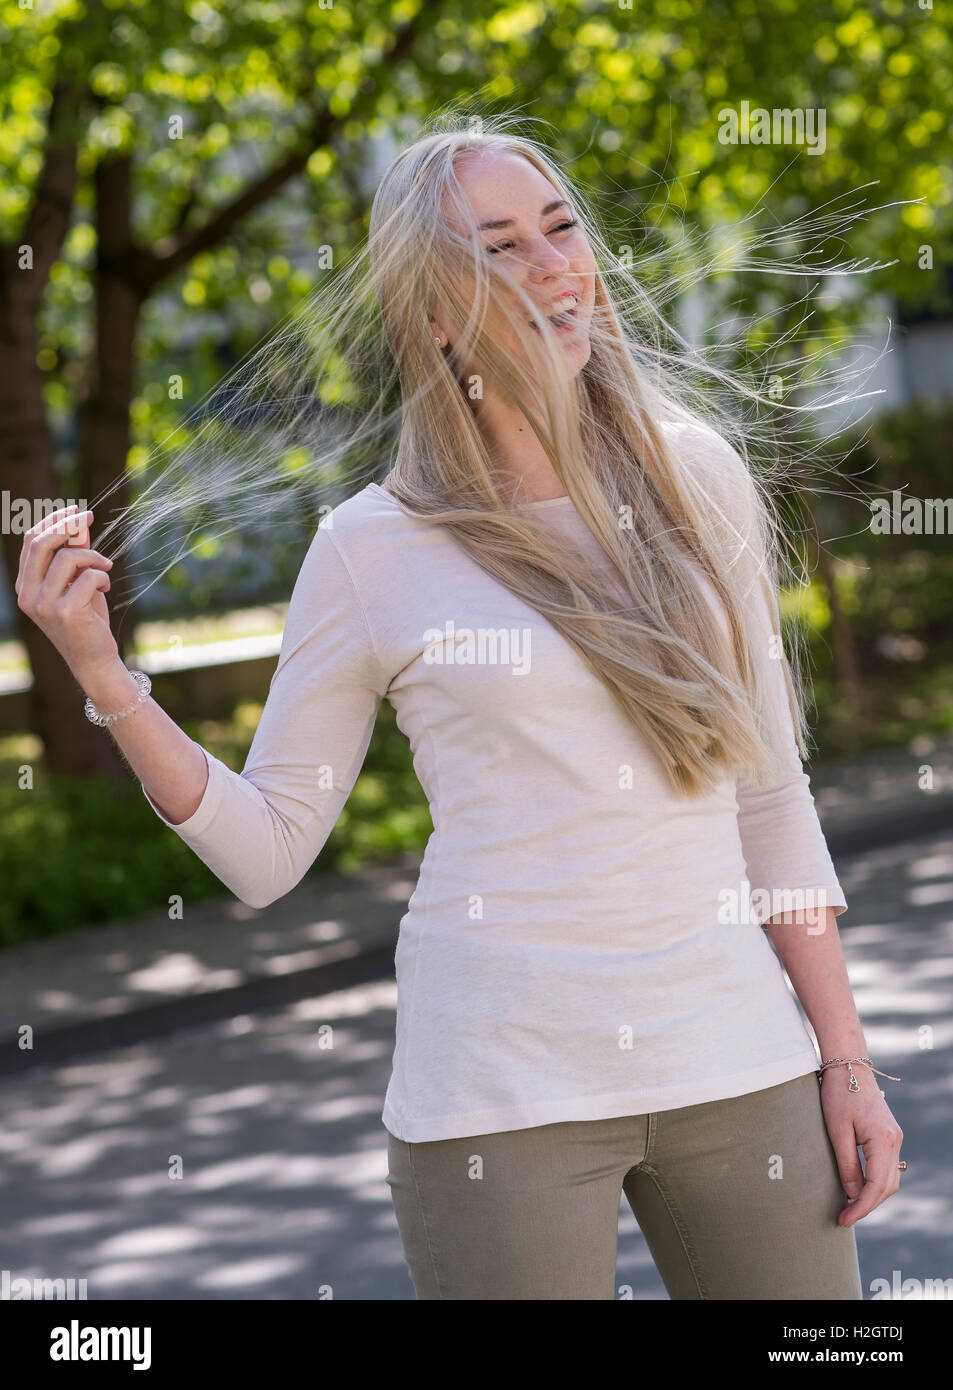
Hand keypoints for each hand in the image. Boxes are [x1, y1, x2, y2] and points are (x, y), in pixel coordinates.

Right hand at [15, 504, 117, 684]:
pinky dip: (102, 576)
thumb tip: (80, 524)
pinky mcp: (66, 612)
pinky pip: (88, 576)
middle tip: (89, 517)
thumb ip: (74, 556)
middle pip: (41, 543)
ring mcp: (44, 605)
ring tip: (104, 567)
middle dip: (67, 524)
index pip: (31, 542)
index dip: (53, 520)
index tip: (75, 509)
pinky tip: (105, 587)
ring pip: (68, 558)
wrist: (94, 659)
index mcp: (25, 587)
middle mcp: (28, 595)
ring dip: (93, 557)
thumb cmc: (87, 620)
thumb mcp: (76, 583)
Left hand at [819, 1063, 903, 1226]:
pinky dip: (874, 1181)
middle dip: (867, 1205)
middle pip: (887, 1186)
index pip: (876, 1186)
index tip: (844, 1219)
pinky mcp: (888, 1135)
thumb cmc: (839, 1094)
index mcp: (884, 1140)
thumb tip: (853, 1194)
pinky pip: (885, 1166)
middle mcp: (895, 1141)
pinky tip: (858, 1187)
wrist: (849, 1066)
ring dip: (872, 1195)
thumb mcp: (837, 1131)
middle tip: (844, 1217)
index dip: (861, 1207)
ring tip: (849, 1207)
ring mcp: (894, 1138)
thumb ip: (846, 1164)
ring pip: (889, 1178)